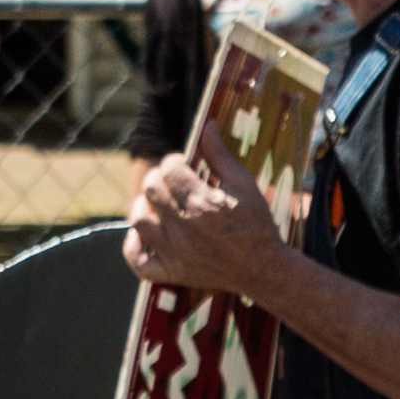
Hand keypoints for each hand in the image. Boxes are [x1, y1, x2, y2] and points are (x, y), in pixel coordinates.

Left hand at [124, 132, 293, 299]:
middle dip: (160, 178)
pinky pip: (138, 262)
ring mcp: (177, 253)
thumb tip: (208, 125)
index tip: (185, 166)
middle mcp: (186, 229)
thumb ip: (221, 155)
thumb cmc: (257, 226)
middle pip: (151, 190)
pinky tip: (143, 235)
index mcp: (204, 205)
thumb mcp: (246, 185)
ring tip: (159, 204)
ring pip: (139, 220)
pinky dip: (133, 247)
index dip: (175, 161)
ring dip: (145, 206)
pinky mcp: (173, 273)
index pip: (170, 169)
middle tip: (173, 182)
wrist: (266, 270)